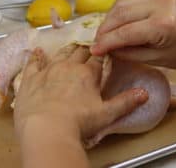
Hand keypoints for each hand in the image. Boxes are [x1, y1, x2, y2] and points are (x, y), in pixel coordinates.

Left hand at [14, 45, 147, 140]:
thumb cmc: (79, 122)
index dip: (101, 54)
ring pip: (60, 54)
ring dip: (66, 50)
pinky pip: (33, 63)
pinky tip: (37, 52)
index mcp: (87, 74)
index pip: (97, 59)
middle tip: (88, 48)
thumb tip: (144, 93)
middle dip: (85, 49)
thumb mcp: (107, 114)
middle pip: (79, 53)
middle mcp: (68, 67)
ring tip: (70, 47)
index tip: (104, 50)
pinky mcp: (31, 78)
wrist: (47, 128)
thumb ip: (125, 102)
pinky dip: (36, 57)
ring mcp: (48, 71)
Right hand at [91, 0, 175, 68]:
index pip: (125, 32)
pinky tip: (114, 24)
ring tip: (103, 35)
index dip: (106, 42)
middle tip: (97, 43)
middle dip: (104, 30)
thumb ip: (129, 53)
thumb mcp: (156, 59)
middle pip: (120, 14)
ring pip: (121, 5)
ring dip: (108, 20)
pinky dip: (117, 13)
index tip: (94, 51)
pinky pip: (129, 2)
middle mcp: (160, 5)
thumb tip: (107, 50)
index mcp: (163, 25)